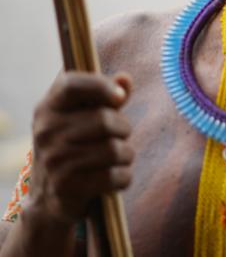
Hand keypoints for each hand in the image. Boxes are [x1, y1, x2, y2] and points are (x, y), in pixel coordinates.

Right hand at [26, 71, 133, 227]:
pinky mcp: (66, 186)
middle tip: (118, 137)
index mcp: (48, 108)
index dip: (101, 86)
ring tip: (116, 159)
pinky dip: (123, 178)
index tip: (120, 97)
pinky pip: (115, 176)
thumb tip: (125, 79)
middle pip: (105, 120)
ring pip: (114, 150)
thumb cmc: (75, 147)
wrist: (48, 197)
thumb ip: (106, 96)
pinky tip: (113, 178)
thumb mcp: (84, 117)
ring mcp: (54, 159)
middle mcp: (46, 131)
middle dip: (123, 129)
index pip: (71, 85)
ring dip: (125, 155)